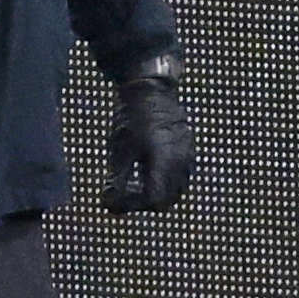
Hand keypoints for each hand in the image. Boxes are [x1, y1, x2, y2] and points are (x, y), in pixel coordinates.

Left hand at [104, 64, 195, 215]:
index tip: (118, 198)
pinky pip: (180, 180)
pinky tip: (146, 173)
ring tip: (133, 184)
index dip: (134, 205)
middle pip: (165, 201)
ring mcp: (188, 158)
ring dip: (155, 195)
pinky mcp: (189, 154)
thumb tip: (109, 206)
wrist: (152, 91)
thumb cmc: (132, 118)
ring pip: (175, 192)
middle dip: (143, 203)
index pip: (154, 201)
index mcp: (163, 160)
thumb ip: (117, 180)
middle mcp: (180, 161)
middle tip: (123, 194)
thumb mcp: (119, 150)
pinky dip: (164, 184)